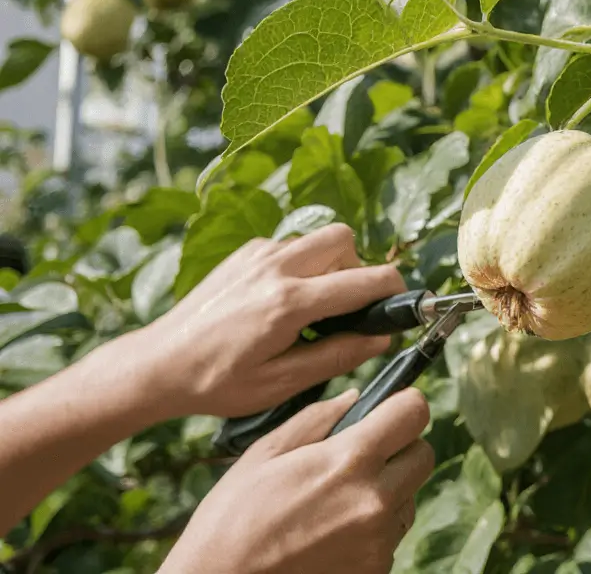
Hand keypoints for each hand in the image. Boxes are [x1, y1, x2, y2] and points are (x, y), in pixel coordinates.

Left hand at [127, 223, 404, 418]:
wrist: (159, 364)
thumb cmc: (217, 382)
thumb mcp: (281, 383)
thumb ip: (338, 357)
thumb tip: (381, 339)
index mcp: (289, 303)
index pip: (367, 280)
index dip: (395, 293)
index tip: (400, 310)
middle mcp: (276, 267)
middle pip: (346, 241)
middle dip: (360, 270)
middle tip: (349, 308)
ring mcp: (258, 254)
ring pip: (320, 239)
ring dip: (332, 266)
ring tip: (316, 307)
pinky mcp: (245, 252)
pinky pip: (293, 246)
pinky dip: (303, 266)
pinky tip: (285, 302)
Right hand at [161, 388, 433, 573]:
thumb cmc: (231, 520)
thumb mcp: (264, 455)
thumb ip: (316, 419)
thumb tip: (355, 399)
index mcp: (350, 460)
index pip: (415, 412)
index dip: (403, 405)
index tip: (388, 411)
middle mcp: (376, 500)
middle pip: (422, 455)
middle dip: (399, 448)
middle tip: (359, 458)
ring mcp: (380, 540)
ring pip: (408, 497)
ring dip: (387, 491)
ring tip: (335, 503)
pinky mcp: (377, 569)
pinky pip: (391, 534)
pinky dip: (372, 528)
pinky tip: (331, 533)